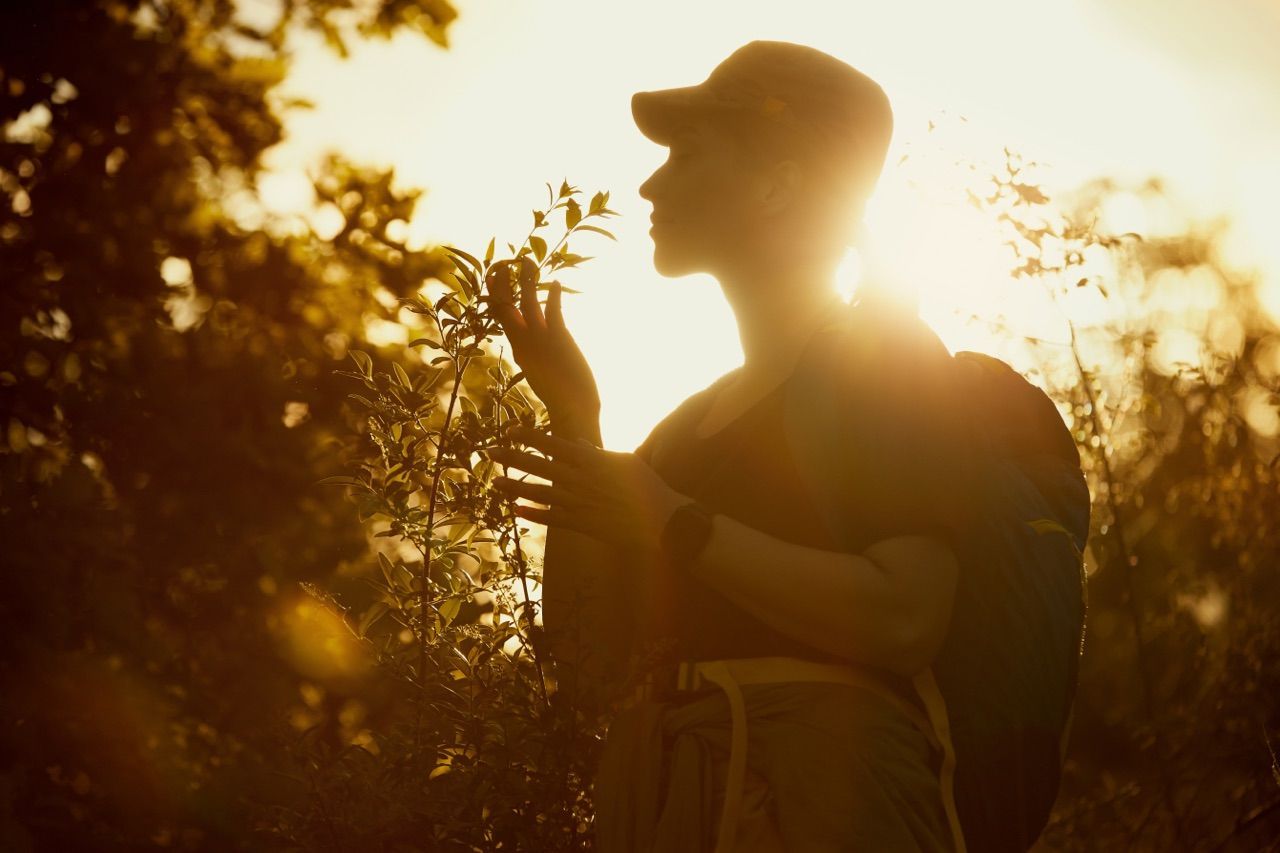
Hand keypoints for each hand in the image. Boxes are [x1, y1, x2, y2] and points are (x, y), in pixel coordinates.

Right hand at [484, 256, 599, 428]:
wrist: (572, 410)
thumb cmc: (561, 396)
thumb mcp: (541, 373)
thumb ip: (535, 358)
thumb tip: (530, 354)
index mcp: (519, 350)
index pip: (502, 318)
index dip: (497, 297)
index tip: (495, 279)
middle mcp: (523, 343)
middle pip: (504, 307)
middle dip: (501, 284)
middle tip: (500, 263)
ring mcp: (539, 339)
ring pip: (526, 302)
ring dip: (526, 280)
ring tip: (527, 260)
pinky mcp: (557, 338)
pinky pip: (552, 310)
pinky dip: (554, 295)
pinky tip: (557, 282)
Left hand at [487, 425, 688, 552]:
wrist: (661, 521)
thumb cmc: (648, 488)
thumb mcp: (625, 462)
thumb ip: (598, 453)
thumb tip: (578, 443)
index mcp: (591, 461)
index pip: (553, 444)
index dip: (530, 437)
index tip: (511, 430)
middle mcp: (580, 479)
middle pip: (539, 466)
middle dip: (512, 457)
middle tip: (489, 450)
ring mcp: (579, 502)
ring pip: (539, 493)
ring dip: (514, 486)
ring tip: (494, 481)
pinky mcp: (581, 524)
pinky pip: (551, 518)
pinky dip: (533, 513)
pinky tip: (515, 510)